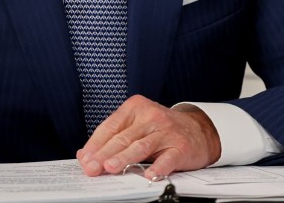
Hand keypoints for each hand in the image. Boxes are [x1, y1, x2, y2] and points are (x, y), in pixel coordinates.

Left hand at [76, 95, 221, 179]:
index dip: (95, 144)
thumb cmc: (162, 128)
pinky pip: (167, 158)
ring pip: (141, 146)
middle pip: (123, 137)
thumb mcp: (138, 125)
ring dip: (124, 158)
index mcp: (136, 107)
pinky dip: (158, 167)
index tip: (85, 159)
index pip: (110, 126)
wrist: (197, 129)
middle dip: (104, 154)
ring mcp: (166, 131)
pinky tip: (149, 175)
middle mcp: (151, 116)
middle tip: (92, 167)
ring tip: (110, 167)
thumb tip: (87, 154)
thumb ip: (115, 136)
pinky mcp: (180, 146)